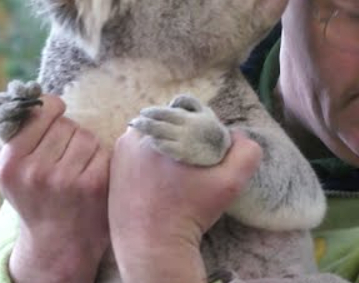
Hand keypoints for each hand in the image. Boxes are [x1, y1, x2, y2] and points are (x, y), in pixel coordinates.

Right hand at [0, 94, 110, 282]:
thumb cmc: (31, 195)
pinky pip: (102, 151)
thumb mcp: (6, 168)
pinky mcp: (92, 186)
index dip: (51, 108)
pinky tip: (89, 175)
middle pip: (65, 124)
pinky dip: (99, 159)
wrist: (56, 242)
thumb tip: (21, 90)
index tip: (55, 113)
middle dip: (67, 132)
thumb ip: (9, 130)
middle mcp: (35, 172)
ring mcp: (65, 180)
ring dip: (85, 144)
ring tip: (74, 165)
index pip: (40, 111)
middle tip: (61, 154)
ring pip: (85, 135)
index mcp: (10, 162)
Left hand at [108, 128, 261, 282]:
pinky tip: (159, 182)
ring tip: (175, 176)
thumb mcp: (229, 183)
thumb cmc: (189, 212)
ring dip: (163, 149)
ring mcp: (119, 153)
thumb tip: (238, 136)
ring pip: (150, 140)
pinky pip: (135, 156)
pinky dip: (147, 163)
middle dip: (181, 139)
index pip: (185, 114)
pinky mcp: (113, 169)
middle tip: (191, 167)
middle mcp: (134, 136)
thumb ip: (245, 153)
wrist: (153, 245)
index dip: (200, 128)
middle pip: (166, 126)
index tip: (205, 152)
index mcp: (160, 130)